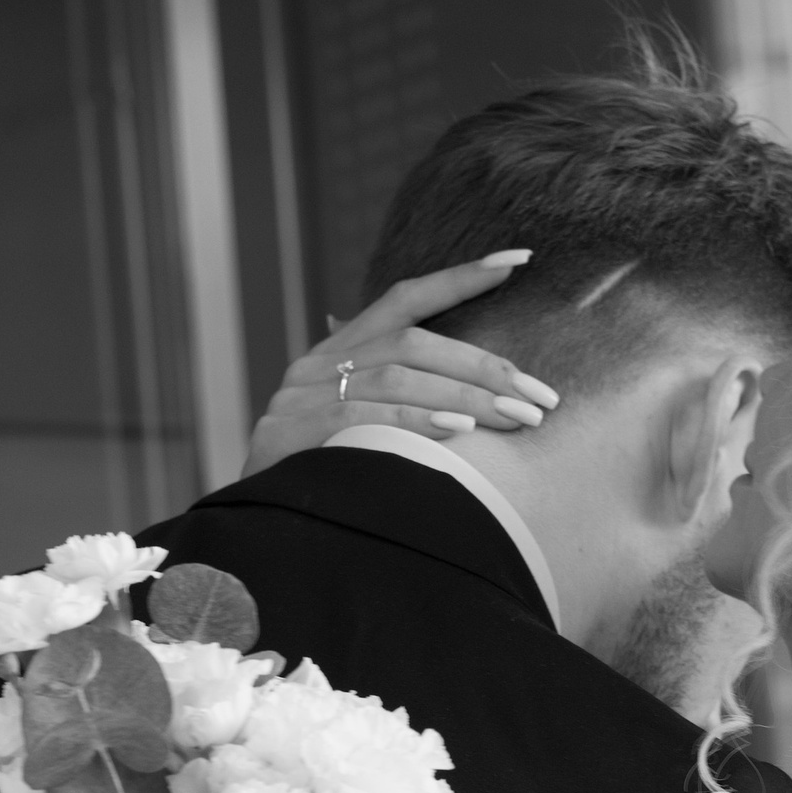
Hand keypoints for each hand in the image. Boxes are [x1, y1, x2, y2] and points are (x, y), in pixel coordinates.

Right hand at [241, 256, 558, 476]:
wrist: (251, 531)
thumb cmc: (321, 483)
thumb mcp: (360, 433)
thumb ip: (400, 404)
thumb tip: (474, 404)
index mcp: (338, 352)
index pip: (405, 299)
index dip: (461, 277)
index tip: (518, 261)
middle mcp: (317, 363)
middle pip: (415, 342)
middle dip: (486, 368)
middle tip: (541, 399)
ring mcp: (299, 395)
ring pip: (398, 375)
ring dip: (468, 397)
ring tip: (518, 419)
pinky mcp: (287, 432)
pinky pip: (364, 416)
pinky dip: (417, 420)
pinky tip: (461, 432)